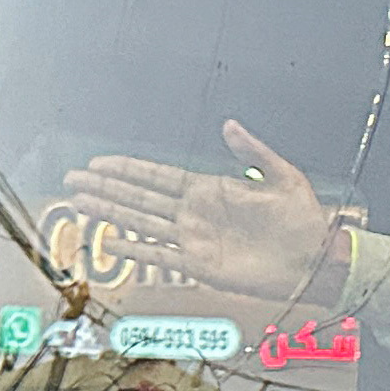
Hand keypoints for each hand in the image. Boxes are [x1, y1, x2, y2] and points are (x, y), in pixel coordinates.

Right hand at [65, 121, 335, 305]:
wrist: (316, 260)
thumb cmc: (304, 220)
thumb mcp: (282, 175)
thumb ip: (252, 150)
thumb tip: (228, 124)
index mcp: (210, 188)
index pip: (158, 176)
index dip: (127, 169)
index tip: (99, 163)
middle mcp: (194, 213)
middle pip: (139, 197)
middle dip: (106, 187)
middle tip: (74, 179)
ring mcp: (194, 239)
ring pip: (141, 223)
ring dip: (110, 213)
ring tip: (80, 203)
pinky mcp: (200, 266)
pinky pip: (159, 255)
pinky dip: (134, 249)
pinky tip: (111, 243)